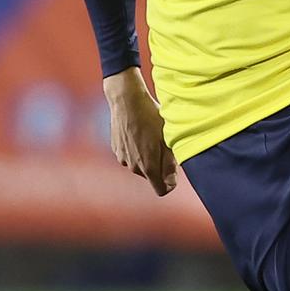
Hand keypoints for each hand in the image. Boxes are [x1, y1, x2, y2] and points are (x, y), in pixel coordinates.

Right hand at [103, 67, 175, 195]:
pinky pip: (130, 155)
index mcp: (148, 167)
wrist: (127, 100)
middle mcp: (133, 167)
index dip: (170, 183)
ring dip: (147, 156)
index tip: (173, 169)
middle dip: (158, 165)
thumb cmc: (151, 117)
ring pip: (140, 164)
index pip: (161, 190)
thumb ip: (170, 164)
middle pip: (151, 176)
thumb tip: (171, 183)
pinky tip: (139, 131)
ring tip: (150, 135)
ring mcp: (123, 158)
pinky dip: (136, 148)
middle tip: (163, 144)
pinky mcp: (116, 149)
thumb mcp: (167, 139)